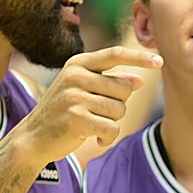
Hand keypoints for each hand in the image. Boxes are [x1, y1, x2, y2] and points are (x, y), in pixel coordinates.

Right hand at [23, 45, 161, 159]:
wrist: (32, 138)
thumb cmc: (62, 113)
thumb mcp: (82, 91)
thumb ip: (108, 83)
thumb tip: (139, 80)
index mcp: (77, 64)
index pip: (115, 54)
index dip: (139, 58)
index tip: (159, 62)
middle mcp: (75, 76)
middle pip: (124, 88)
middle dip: (119, 105)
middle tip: (99, 114)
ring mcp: (74, 97)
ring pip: (120, 110)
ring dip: (112, 122)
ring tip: (92, 124)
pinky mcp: (76, 119)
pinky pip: (112, 128)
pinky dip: (108, 138)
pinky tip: (96, 138)